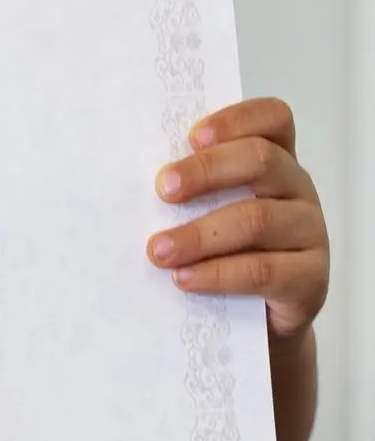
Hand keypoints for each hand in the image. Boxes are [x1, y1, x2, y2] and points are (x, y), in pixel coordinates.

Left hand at [146, 97, 328, 342]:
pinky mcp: (310, 278)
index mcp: (276, 161)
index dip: (235, 120)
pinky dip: (217, 274)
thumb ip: (190, 191)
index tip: (190, 137)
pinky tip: (184, 278)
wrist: (259, 321)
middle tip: (163, 191)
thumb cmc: (226, 253)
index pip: (273, 119)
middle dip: (206, 171)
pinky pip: (263, 270)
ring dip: (199, 234)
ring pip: (257, 219)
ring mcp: (309, 232)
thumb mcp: (211, 212)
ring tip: (159, 251)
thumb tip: (130, 182)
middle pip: (262, 160)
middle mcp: (297, 189)